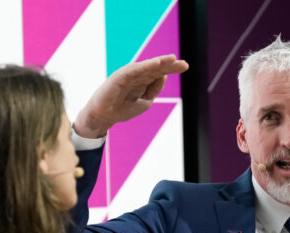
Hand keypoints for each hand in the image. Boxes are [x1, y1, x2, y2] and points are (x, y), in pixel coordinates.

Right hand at [73, 55, 188, 137]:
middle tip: (183, 63)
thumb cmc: (122, 108)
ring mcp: (128, 74)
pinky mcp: (120, 76)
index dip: (172, 68)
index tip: (185, 66)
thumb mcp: (145, 101)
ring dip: (159, 62)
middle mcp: (136, 75)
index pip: (159, 72)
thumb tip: (164, 76)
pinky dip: (145, 66)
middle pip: (155, 67)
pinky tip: (156, 63)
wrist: (104, 116)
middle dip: (169, 64)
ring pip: (147, 66)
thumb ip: (154, 89)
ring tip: (172, 59)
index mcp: (143, 80)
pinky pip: (134, 70)